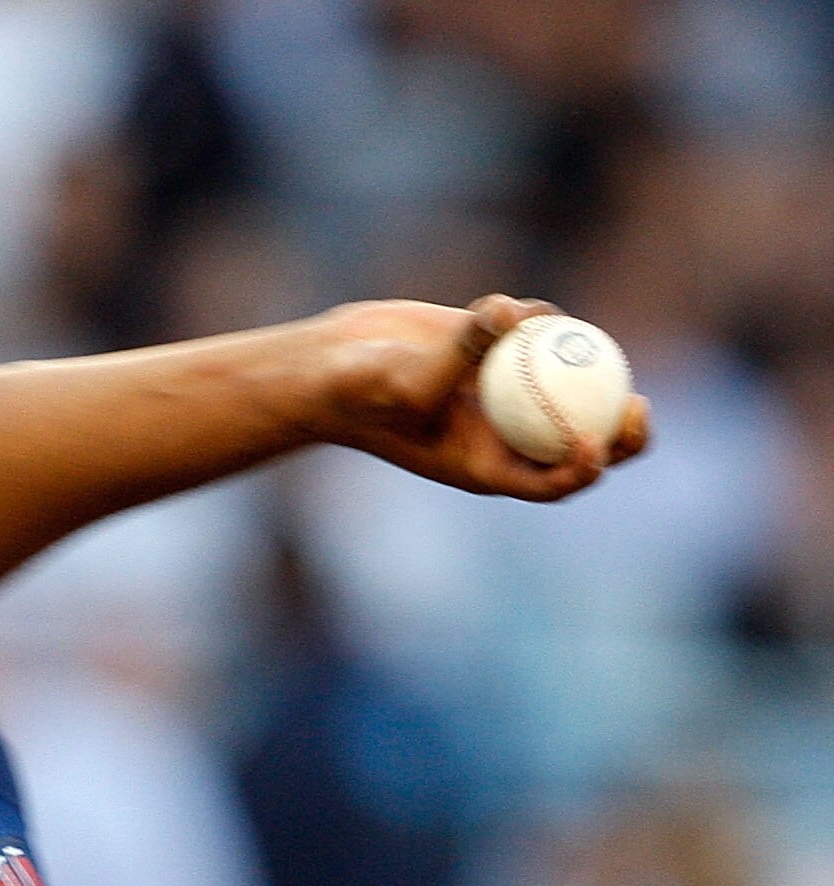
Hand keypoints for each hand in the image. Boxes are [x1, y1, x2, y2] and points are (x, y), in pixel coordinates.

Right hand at [307, 293, 650, 500]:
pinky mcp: (504, 350)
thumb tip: (508, 314)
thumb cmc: (360, 390)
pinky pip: (543, 336)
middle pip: (583, 442)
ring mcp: (510, 392)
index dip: (582, 472)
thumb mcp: (404, 379)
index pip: (549, 482)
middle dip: (621, 436)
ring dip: (586, 367)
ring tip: (578, 339)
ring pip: (573, 385)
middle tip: (639, 408)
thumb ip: (458, 352)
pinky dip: (540, 321)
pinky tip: (519, 311)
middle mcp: (507, 433)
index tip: (595, 445)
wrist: (338, 364)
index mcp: (487, 466)